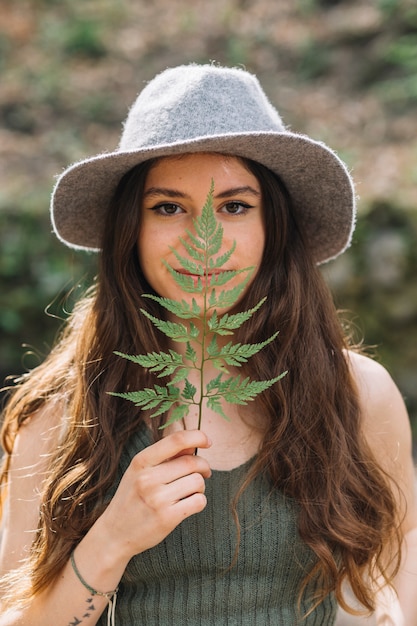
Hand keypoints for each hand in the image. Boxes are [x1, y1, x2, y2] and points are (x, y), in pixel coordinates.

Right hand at [96, 429, 211, 561]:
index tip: (207, 441)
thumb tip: (194, 444)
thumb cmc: (132, 498)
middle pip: (192, 462)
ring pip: (198, 481)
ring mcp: (157, 499)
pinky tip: (189, 503)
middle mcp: (147, 478)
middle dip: (203, 466)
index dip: (197, 436)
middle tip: (203, 472)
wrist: (114, 534)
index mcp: (141, 462)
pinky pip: (199, 501)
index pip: (176, 440)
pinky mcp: (167, 518)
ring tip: (191, 491)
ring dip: (200, 485)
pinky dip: (199, 501)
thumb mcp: (141, 471)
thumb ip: (166, 456)